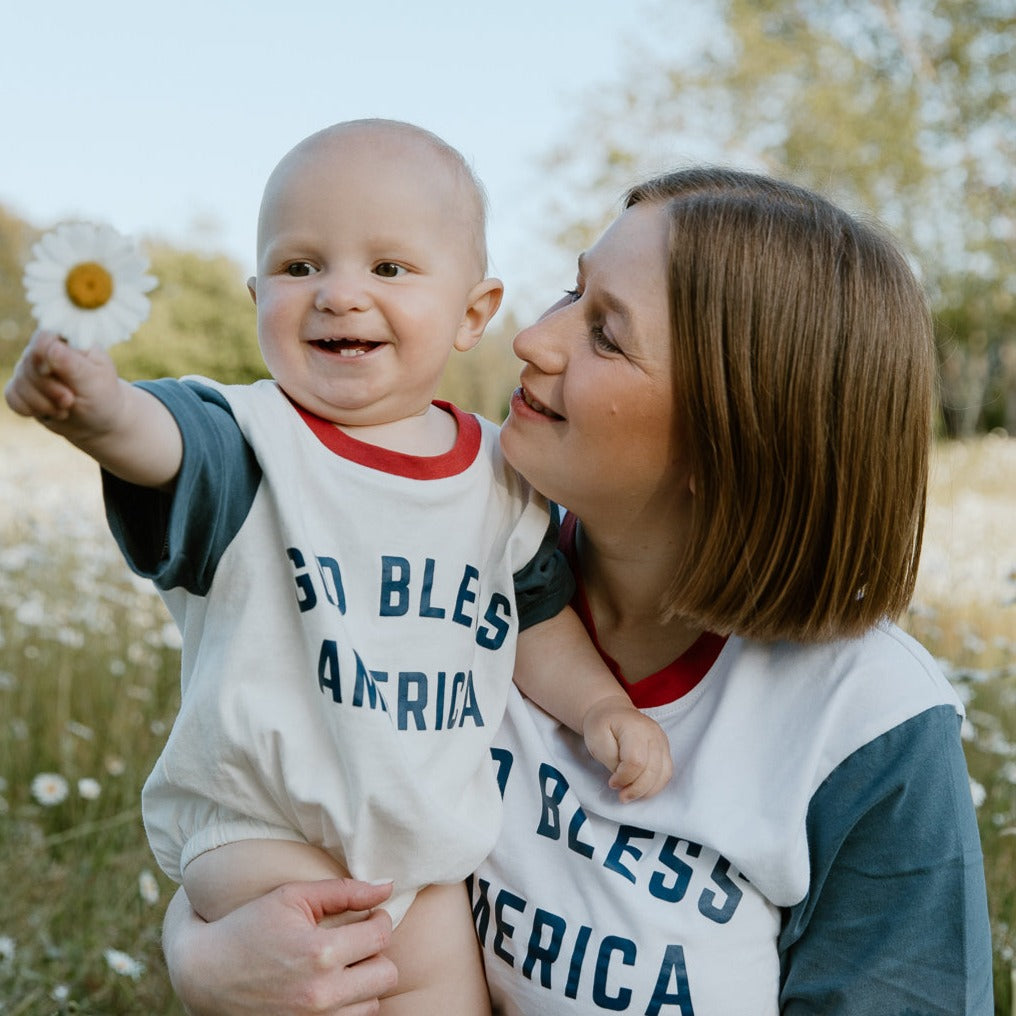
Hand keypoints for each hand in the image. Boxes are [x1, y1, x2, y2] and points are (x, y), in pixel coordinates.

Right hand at [3, 329, 124, 439]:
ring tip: (66, 408)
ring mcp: (31, 369)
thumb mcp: (94, 381)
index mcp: (67, 342)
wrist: (98, 421)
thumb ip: (72, 364)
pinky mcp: (22, 388)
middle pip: (28, 363)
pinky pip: (12, 397)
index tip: (57, 375)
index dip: (45, 358)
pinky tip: (50, 412)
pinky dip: (31, 409)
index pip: (42, 338)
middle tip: (70, 399)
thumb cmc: (102, 396)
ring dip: (42, 403)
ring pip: (19, 383)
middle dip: (49, 388)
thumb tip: (51, 347)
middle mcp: (45, 352)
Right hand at [164, 879, 397, 1014]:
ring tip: (340, 966)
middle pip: (386, 975)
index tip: (367, 916)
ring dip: (363, 983)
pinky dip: (348, 1007)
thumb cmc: (250, 926)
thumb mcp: (293, 897)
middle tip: (356, 942)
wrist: (205, 974)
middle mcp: (321, 993)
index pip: (381, 936)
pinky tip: (330, 988)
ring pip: (372, 1004)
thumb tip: (387, 886)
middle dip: (375, 954)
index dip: (379, 920)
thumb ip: (344, 890)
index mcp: (319, 952)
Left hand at [582, 696, 673, 801]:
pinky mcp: (665, 749)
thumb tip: (624, 779)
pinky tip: (641, 789)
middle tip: (621, 796)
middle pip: (653, 771)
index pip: (636, 761)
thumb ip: (611, 761)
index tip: (611, 783)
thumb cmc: (602, 726)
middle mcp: (654, 734)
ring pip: (664, 774)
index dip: (625, 778)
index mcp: (635, 728)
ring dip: (647, 791)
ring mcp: (662, 741)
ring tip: (630, 794)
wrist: (611, 712)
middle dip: (636, 789)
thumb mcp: (596, 741)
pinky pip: (666, 773)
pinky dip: (655, 786)